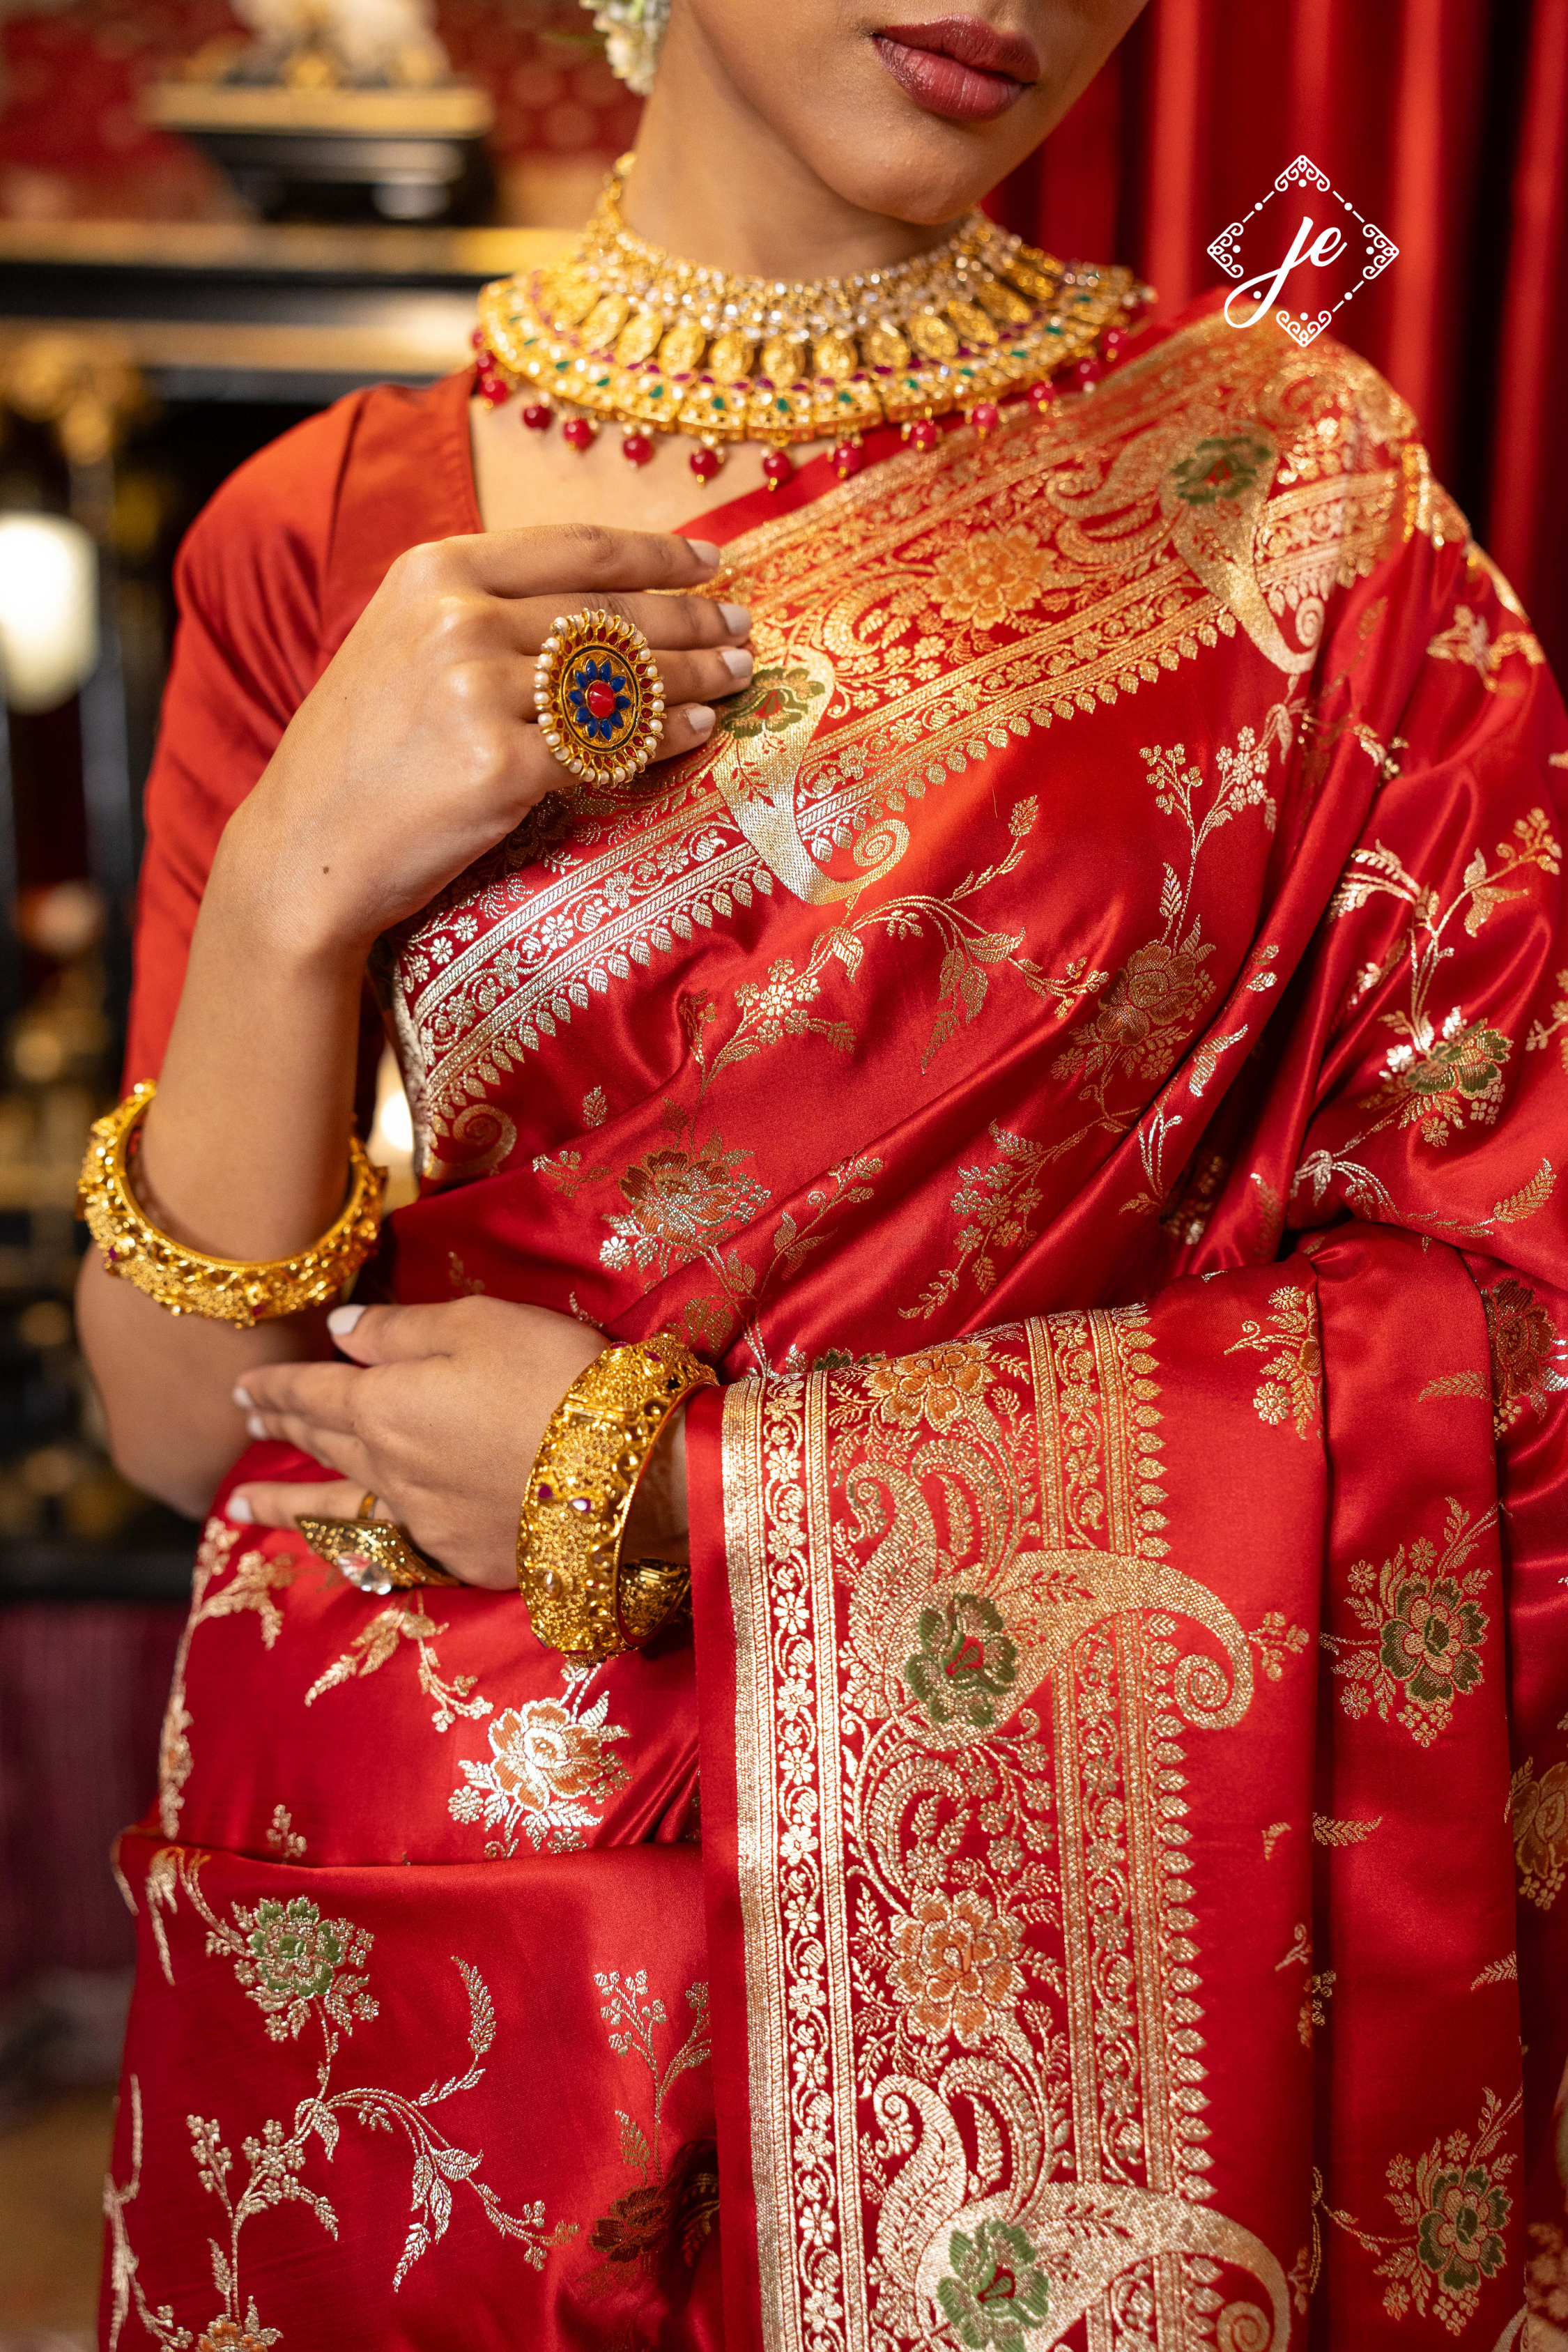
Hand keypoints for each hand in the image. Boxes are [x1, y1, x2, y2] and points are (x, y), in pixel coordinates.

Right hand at [224, 525, 752, 959]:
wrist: (305, 850)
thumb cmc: (361, 758)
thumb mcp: (402, 645)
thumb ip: (484, 610)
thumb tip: (598, 604)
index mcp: (434, 571)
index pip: (577, 548)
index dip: (659, 553)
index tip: (712, 560)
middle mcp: (457, 619)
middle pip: (611, 612)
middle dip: (692, 619)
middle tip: (744, 626)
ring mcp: (478, 693)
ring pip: (619, 678)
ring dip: (695, 675)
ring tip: (739, 674)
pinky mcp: (500, 767)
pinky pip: (609, 748)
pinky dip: (666, 739)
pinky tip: (700, 732)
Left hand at [227, 1296, 690, 1590]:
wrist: (628, 1474)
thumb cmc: (556, 1376)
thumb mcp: (479, 1323)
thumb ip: (398, 1329)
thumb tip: (337, 1332)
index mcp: (384, 1403)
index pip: (312, 1389)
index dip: (275, 1383)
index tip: (242, 1383)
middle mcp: (389, 1468)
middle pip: (321, 1443)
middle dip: (281, 1426)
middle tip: (248, 1419)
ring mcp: (423, 1520)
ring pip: (336, 1506)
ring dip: (285, 1501)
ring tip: (237, 1507)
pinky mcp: (463, 1557)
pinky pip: (388, 1544)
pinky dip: (352, 1541)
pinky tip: (344, 1544)